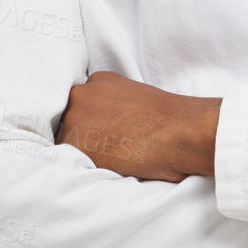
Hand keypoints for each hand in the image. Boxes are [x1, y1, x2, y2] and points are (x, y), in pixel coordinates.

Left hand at [55, 71, 219, 181]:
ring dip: (82, 151)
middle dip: (84, 135)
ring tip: (112, 158)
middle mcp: (82, 93)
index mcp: (98, 80)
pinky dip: (84, 167)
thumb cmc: (170, 119)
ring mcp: (75, 116)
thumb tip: (108, 124)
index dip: (92, 123)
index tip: (106, 133)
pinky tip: (107, 166)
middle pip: (70, 120)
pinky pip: (69, 160)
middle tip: (110, 148)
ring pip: (67, 140)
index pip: (81, 105)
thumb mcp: (138, 96)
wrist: (180, 130)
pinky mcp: (75, 142)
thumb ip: (114, 104)